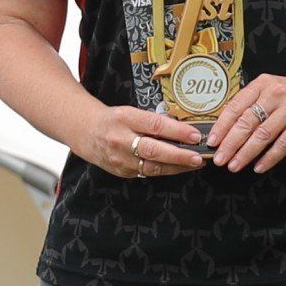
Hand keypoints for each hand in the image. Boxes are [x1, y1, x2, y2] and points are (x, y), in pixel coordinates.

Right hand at [87, 106, 205, 178]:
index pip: (155, 125)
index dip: (177, 132)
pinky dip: (166, 170)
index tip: (195, 135)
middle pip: (154, 150)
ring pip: (152, 167)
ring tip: (194, 163)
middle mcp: (121, 139)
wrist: (86, 132)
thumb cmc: (115, 120)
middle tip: (198, 157)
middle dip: (179, 155)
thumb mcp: (131, 113)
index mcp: (124, 118)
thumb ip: (153, 121)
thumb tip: (184, 129)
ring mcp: (120, 159)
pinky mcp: (122, 172)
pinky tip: (179, 167)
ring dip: (176, 167)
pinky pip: (147, 173)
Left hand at [208, 72, 285, 171]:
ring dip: (246, 153)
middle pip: (247, 122)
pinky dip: (270, 158)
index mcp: (262, 85)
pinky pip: (283, 143)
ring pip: (263, 135)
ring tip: (234, 166)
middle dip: (230, 144)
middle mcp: (275, 94)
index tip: (212, 141)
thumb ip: (253, 104)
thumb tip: (227, 129)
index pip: (236, 106)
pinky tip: (259, 167)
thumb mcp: (272, 91)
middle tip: (219, 159)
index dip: (222, 126)